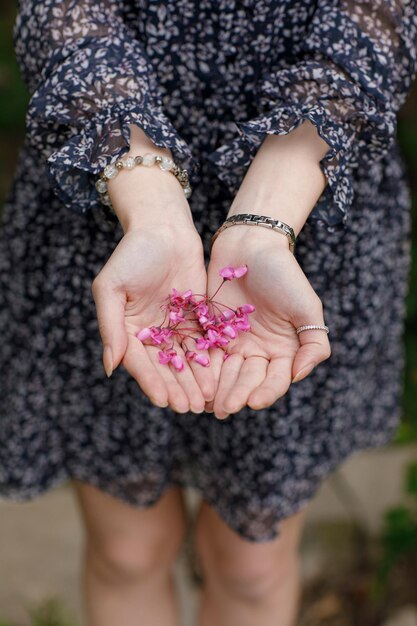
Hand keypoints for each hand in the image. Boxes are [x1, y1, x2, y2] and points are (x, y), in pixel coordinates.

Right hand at [92, 225, 214, 412]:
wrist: (164, 228)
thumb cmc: (131, 254)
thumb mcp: (111, 288)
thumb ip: (110, 327)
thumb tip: (109, 367)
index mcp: (127, 330)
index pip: (139, 362)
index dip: (151, 382)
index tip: (163, 401)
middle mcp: (151, 334)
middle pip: (165, 367)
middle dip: (178, 388)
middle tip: (190, 408)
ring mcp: (174, 327)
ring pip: (187, 360)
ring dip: (195, 381)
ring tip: (207, 400)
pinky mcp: (197, 318)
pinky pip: (204, 343)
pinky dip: (211, 361)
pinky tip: (221, 377)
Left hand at [207, 227, 330, 418]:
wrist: (251, 245)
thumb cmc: (284, 274)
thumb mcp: (308, 307)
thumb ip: (313, 344)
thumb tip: (297, 376)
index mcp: (284, 350)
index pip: (275, 380)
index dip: (266, 393)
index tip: (253, 402)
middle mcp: (259, 352)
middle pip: (248, 380)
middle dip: (237, 395)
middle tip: (224, 409)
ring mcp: (234, 344)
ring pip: (225, 373)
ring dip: (217, 389)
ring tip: (207, 403)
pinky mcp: (212, 333)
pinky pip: (207, 356)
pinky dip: (201, 370)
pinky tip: (194, 381)